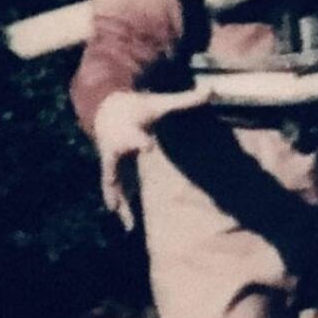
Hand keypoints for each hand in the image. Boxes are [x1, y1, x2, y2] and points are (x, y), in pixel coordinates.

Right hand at [94, 86, 210, 229]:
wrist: (106, 109)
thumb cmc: (136, 106)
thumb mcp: (158, 102)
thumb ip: (185, 100)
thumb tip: (212, 91)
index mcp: (131, 129)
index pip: (137, 136)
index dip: (141, 141)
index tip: (148, 146)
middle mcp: (118, 147)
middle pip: (118, 167)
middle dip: (121, 182)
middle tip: (121, 199)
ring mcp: (113, 160)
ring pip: (115, 183)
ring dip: (121, 204)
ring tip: (129, 226)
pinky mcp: (112, 168)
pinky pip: (115, 188)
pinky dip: (119, 204)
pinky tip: (127, 224)